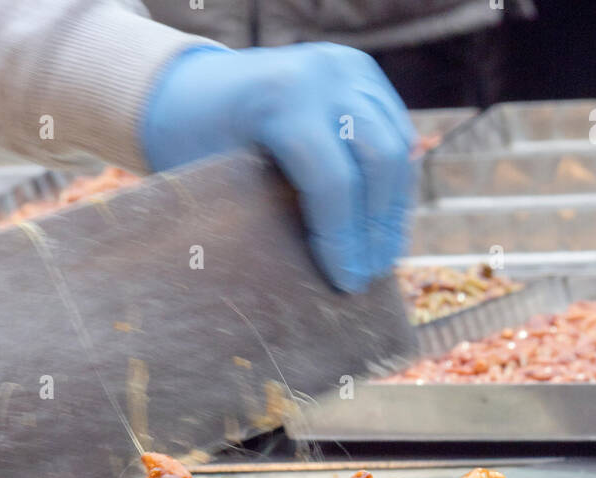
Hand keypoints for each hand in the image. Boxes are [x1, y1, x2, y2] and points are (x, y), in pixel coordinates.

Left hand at [140, 43, 416, 291]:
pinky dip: (395, 185)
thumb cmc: (197, 144)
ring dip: (394, 211)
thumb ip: (258, 215)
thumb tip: (297, 289)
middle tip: (369, 277)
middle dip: (377, 229)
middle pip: (379, 162)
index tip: (346, 283)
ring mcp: (351, 70)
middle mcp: (325, 74)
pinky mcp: (366, 77)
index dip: (343, 240)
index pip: (333, 180)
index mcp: (282, 97)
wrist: (196, 86)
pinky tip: (384, 227)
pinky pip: (398, 137)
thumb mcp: (215, 176)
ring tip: (382, 260)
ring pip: (399, 149)